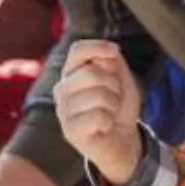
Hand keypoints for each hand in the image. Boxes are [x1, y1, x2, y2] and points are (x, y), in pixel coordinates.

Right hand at [55, 41, 142, 185]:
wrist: (122, 138)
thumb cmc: (118, 106)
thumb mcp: (121, 79)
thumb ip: (113, 62)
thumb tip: (107, 53)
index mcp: (72, 72)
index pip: (77, 50)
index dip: (97, 47)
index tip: (115, 52)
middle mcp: (62, 89)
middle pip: (92, 73)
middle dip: (114, 85)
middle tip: (113, 98)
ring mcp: (63, 111)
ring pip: (99, 96)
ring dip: (113, 105)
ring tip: (108, 113)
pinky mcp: (69, 131)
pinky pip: (99, 117)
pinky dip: (109, 121)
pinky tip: (104, 126)